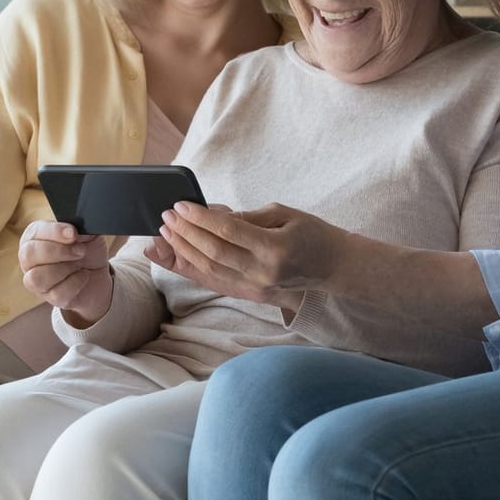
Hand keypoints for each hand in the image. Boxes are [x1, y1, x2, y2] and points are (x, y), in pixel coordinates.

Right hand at [19, 219, 111, 326]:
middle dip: (58, 251)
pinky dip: (75, 282)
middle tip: (80, 251)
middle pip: (28, 254)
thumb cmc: (86, 250)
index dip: (53, 232)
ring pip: (36, 277)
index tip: (72, 233)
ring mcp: (36, 281)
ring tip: (79, 264)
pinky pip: (56, 293)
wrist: (97, 275)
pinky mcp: (49, 298)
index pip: (34, 232)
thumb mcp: (88, 234)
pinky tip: (83, 276)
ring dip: (63, 269)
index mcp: (35, 237)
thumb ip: (80, 228)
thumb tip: (74, 230)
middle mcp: (29, 259)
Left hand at [147, 201, 347, 309]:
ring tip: (166, 232)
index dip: (200, 218)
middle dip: (185, 233)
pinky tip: (176, 254)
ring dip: (183, 250)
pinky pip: (215, 281)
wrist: (333, 267)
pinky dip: (192, 267)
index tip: (181, 205)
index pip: (228, 231)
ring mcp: (256, 286)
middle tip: (167, 216)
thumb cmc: (312, 234)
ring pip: (209, 269)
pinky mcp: (251, 294)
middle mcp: (263, 271)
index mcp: (274, 248)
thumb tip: (211, 215)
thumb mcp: (284, 214)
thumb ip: (247, 216)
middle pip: (213, 252)